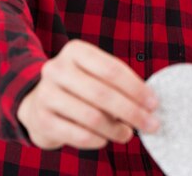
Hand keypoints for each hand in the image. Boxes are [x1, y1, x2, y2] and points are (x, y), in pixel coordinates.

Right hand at [17, 39, 158, 149]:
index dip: (136, 88)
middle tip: (151, 124)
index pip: (112, 69)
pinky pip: (78, 135)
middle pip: (103, 94)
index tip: (154, 103)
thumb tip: (148, 104)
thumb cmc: (80, 86)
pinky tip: (106, 139)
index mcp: (75, 51)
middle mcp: (57, 69)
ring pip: (91, 117)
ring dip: (116, 129)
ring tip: (128, 134)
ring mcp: (46, 94)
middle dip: (132, 112)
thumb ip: (118, 83)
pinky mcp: (42, 120)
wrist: (38, 103)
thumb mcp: (95, 74)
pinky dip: (97, 140)